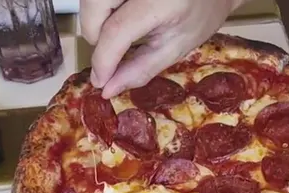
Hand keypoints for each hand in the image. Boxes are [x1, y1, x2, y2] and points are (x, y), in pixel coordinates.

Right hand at [81, 0, 238, 97]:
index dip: (103, 59)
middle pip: (92, 8)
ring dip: (96, 20)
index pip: (116, 30)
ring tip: (120, 30)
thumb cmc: (200, 13)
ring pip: (89, 0)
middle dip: (95, 36)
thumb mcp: (177, 46)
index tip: (100, 81)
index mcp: (160, 0)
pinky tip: (118, 13)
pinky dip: (100, 8)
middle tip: (112, 51)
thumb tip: (107, 88)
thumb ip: (141, 68)